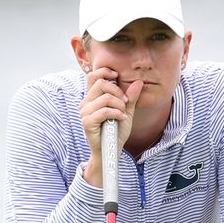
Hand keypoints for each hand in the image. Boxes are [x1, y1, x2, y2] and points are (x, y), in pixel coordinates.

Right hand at [79, 67, 143, 186]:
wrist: (112, 150)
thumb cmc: (116, 131)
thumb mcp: (127, 111)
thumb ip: (131, 97)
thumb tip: (138, 82)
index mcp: (93, 97)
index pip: (94, 76)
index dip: (106, 72)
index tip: (118, 78)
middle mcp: (86, 103)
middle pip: (101, 83)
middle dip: (118, 91)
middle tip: (124, 103)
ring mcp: (85, 112)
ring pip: (105, 97)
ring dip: (119, 105)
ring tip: (122, 114)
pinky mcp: (87, 122)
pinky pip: (104, 111)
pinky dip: (116, 114)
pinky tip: (120, 119)